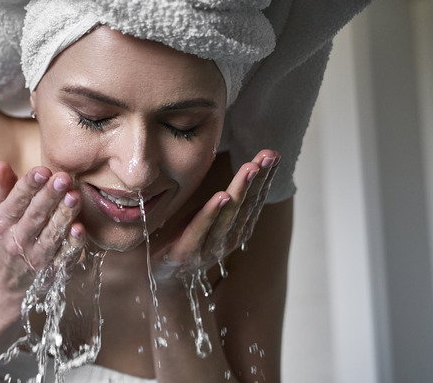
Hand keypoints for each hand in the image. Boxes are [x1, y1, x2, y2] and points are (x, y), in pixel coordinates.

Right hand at [0, 161, 85, 293]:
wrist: (7, 282)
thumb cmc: (4, 237)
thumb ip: (2, 188)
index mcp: (2, 222)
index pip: (17, 200)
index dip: (29, 184)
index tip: (42, 170)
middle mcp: (17, 240)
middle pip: (35, 216)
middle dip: (49, 196)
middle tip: (63, 178)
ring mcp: (35, 258)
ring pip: (51, 235)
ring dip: (63, 216)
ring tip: (74, 196)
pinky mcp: (52, 271)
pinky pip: (64, 256)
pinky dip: (72, 244)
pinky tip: (80, 228)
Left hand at [152, 150, 279, 280]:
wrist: (159, 277)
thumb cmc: (185, 239)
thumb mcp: (208, 217)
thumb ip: (225, 201)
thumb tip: (239, 168)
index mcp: (236, 229)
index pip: (254, 200)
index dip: (265, 178)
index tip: (273, 155)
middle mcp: (227, 239)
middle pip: (246, 205)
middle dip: (259, 179)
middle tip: (268, 156)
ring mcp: (208, 247)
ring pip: (228, 215)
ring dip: (240, 190)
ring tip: (250, 169)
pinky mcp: (186, 252)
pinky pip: (200, 229)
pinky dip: (212, 213)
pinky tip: (221, 196)